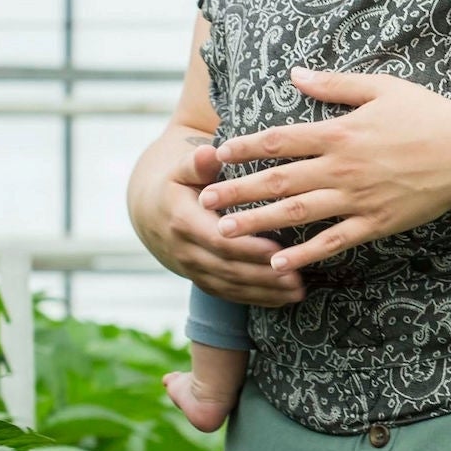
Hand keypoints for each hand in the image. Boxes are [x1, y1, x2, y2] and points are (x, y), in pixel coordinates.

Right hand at [132, 130, 306, 306]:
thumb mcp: (183, 168)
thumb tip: (209, 152)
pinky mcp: (201, 280)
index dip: (248, 247)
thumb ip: (198, 162)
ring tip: (298, 290)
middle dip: (264, 275)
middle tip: (299, 276)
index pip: (218, 240)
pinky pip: (229, 295)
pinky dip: (257, 298)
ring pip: (231, 286)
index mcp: (182, 220)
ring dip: (265, 291)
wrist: (152, 211)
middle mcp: (185, 250)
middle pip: (228, 268)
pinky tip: (283, 298)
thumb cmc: (178, 181)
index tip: (278, 249)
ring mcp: (192, 269)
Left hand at [200, 68, 450, 272]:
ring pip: (297, 213)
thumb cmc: (425, 114)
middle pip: (278, 180)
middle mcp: (341, 167)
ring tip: (225, 234)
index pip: (280, 140)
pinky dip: (303, 252)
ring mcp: (357, 198)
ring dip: (258, 223)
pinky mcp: (374, 223)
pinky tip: (277, 260)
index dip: (245, 147)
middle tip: (203, 201)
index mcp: (339, 131)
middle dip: (237, 190)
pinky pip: (332, 242)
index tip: (217, 154)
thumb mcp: (380, 87)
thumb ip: (334, 84)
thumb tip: (295, 73)